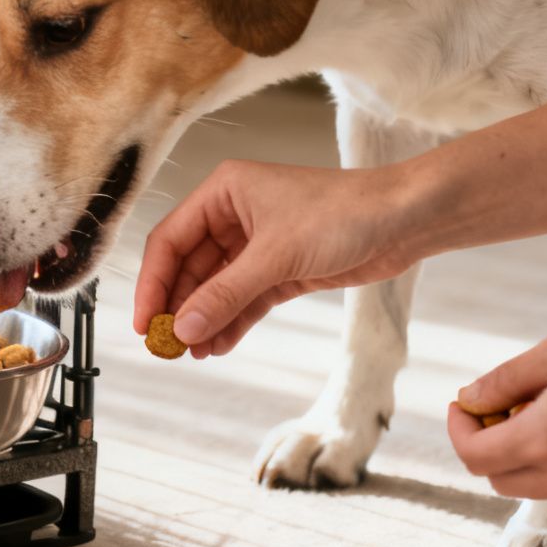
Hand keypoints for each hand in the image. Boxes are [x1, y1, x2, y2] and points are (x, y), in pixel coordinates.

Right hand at [132, 160, 424, 357]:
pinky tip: (220, 346)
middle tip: (166, 346)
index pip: (169, 240)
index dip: (153, 283)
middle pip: (189, 268)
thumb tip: (183, 329)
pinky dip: (232, 322)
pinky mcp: (280, 268)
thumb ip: (225, 294)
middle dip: (179, 308)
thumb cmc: (344, 213)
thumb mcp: (276, 256)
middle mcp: (233, 215)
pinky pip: (244, 299)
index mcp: (222, 192)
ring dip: (205, 320)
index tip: (143, 322)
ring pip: (216, 288)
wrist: (404, 220)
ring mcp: (257, 244)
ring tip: (194, 353)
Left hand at [447, 312, 546, 502]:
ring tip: (546, 404)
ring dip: (525, 453)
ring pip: (538, 484)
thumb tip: (471, 398)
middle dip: (488, 443)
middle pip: (500, 478)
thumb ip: (504, 381)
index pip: (474, 458)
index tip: (466, 402)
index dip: (460, 428)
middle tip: (501, 403)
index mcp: (546, 442)